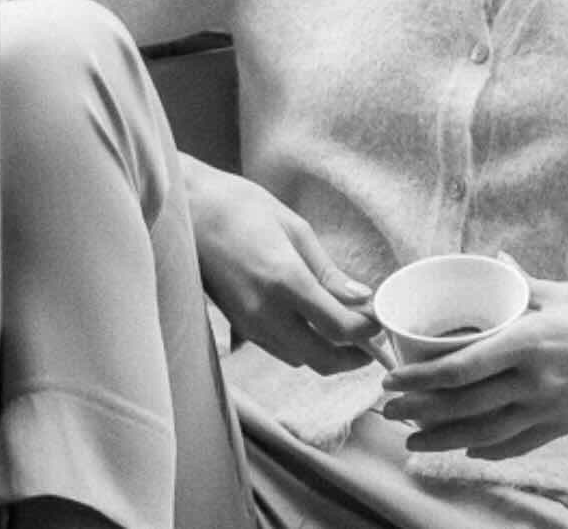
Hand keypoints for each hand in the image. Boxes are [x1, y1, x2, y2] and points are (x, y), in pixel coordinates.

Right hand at [182, 161, 380, 373]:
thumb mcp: (296, 230)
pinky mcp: (238, 326)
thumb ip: (329, 272)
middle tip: (369, 341)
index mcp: (287, 281)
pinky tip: (311, 323)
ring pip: (300, 360)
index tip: (380, 321)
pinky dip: (302, 346)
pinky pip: (279, 350)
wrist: (187, 211)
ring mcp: (249, 324)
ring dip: (326, 353)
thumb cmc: (242, 208)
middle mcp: (267, 312)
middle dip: (352, 358)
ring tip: (343, 328)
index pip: (340, 328)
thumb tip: (361, 298)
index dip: (368, 332)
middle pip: (322, 360)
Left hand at [376, 278, 567, 460]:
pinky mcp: (567, 424)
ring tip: (413, 440)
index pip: (458, 369)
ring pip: (483, 433)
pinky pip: (518, 443)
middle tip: (387, 413)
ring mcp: (551, 408)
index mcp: (529, 342)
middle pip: (462, 406)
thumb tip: (495, 265)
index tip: (390, 381)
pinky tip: (469, 447)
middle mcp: (535, 381)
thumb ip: (523, 286)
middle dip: (418, 412)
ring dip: (443, 438)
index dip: (418, 380)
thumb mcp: (565, 292)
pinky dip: (488, 448)